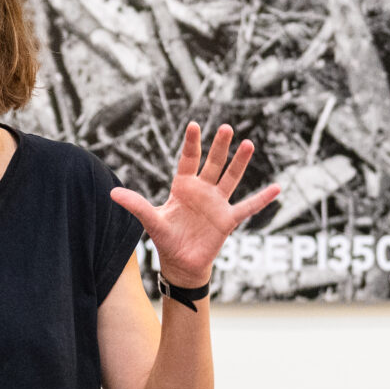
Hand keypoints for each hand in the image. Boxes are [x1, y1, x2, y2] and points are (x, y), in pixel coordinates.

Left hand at [110, 122, 279, 287]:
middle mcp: (202, 190)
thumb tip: (112, 194)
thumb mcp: (151, 220)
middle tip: (226, 127)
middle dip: (220, 147)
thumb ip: (136, 205)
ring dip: (240, 162)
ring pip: (231, 178)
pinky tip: (276, 187)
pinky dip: (262, 198)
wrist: (181, 263)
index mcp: (183, 186)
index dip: (191, 144)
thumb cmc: (166, 239)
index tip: (193, 125)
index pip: (188, 160)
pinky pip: (248, 207)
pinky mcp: (228, 220)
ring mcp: (217, 203)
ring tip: (248, 143)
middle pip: (213, 164)